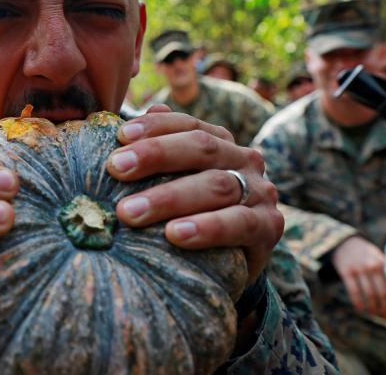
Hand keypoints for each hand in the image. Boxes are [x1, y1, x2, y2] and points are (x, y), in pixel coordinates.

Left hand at [107, 105, 282, 284]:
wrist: (234, 262)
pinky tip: (175, 234)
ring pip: (218, 185)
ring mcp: (260, 192)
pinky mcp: (270, 227)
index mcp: (220, 143)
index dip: (155, 127)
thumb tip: (121, 125)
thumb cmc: (193, 213)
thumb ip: (155, 154)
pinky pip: (241, 224)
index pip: (188, 124)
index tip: (120, 136)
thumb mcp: (174, 182)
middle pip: (202, 148)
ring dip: (170, 198)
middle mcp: (244, 160)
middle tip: (115, 169)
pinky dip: (208, 228)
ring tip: (129, 212)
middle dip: (156, 155)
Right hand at [331, 235, 385, 318]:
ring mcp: (359, 269)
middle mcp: (372, 266)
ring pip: (369, 294)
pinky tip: (360, 309)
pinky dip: (358, 302)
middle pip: (381, 293)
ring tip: (374, 314)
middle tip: (384, 317)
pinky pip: (353, 291)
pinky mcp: (346, 272)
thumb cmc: (364, 255)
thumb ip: (385, 272)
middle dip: (383, 307)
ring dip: (372, 307)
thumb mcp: (377, 258)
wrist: (344, 242)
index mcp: (383, 264)